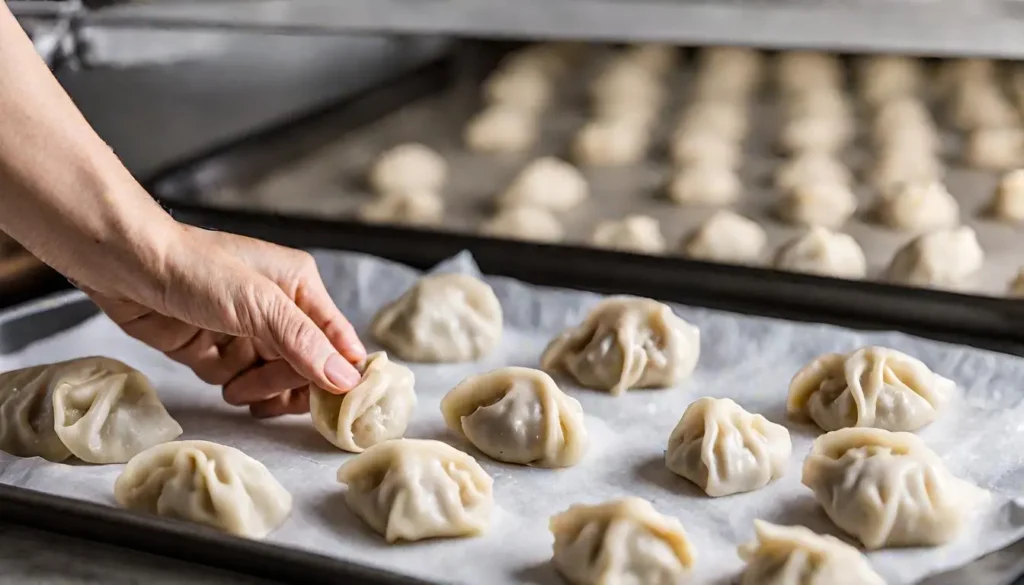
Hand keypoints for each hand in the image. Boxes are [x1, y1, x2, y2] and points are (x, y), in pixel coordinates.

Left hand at [77, 224, 366, 417]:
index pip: (337, 339)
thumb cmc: (194, 270)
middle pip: (307, 364)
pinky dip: (236, 388)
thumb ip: (304, 343)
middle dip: (288, 383)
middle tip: (266, 393)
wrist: (122, 267)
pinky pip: (242, 381)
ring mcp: (246, 331)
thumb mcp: (258, 305)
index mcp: (300, 286)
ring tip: (238, 390)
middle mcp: (278, 308)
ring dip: (262, 390)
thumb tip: (347, 380)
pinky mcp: (216, 349)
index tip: (340, 404)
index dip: (341, 372)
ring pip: (275, 378)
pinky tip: (226, 385)